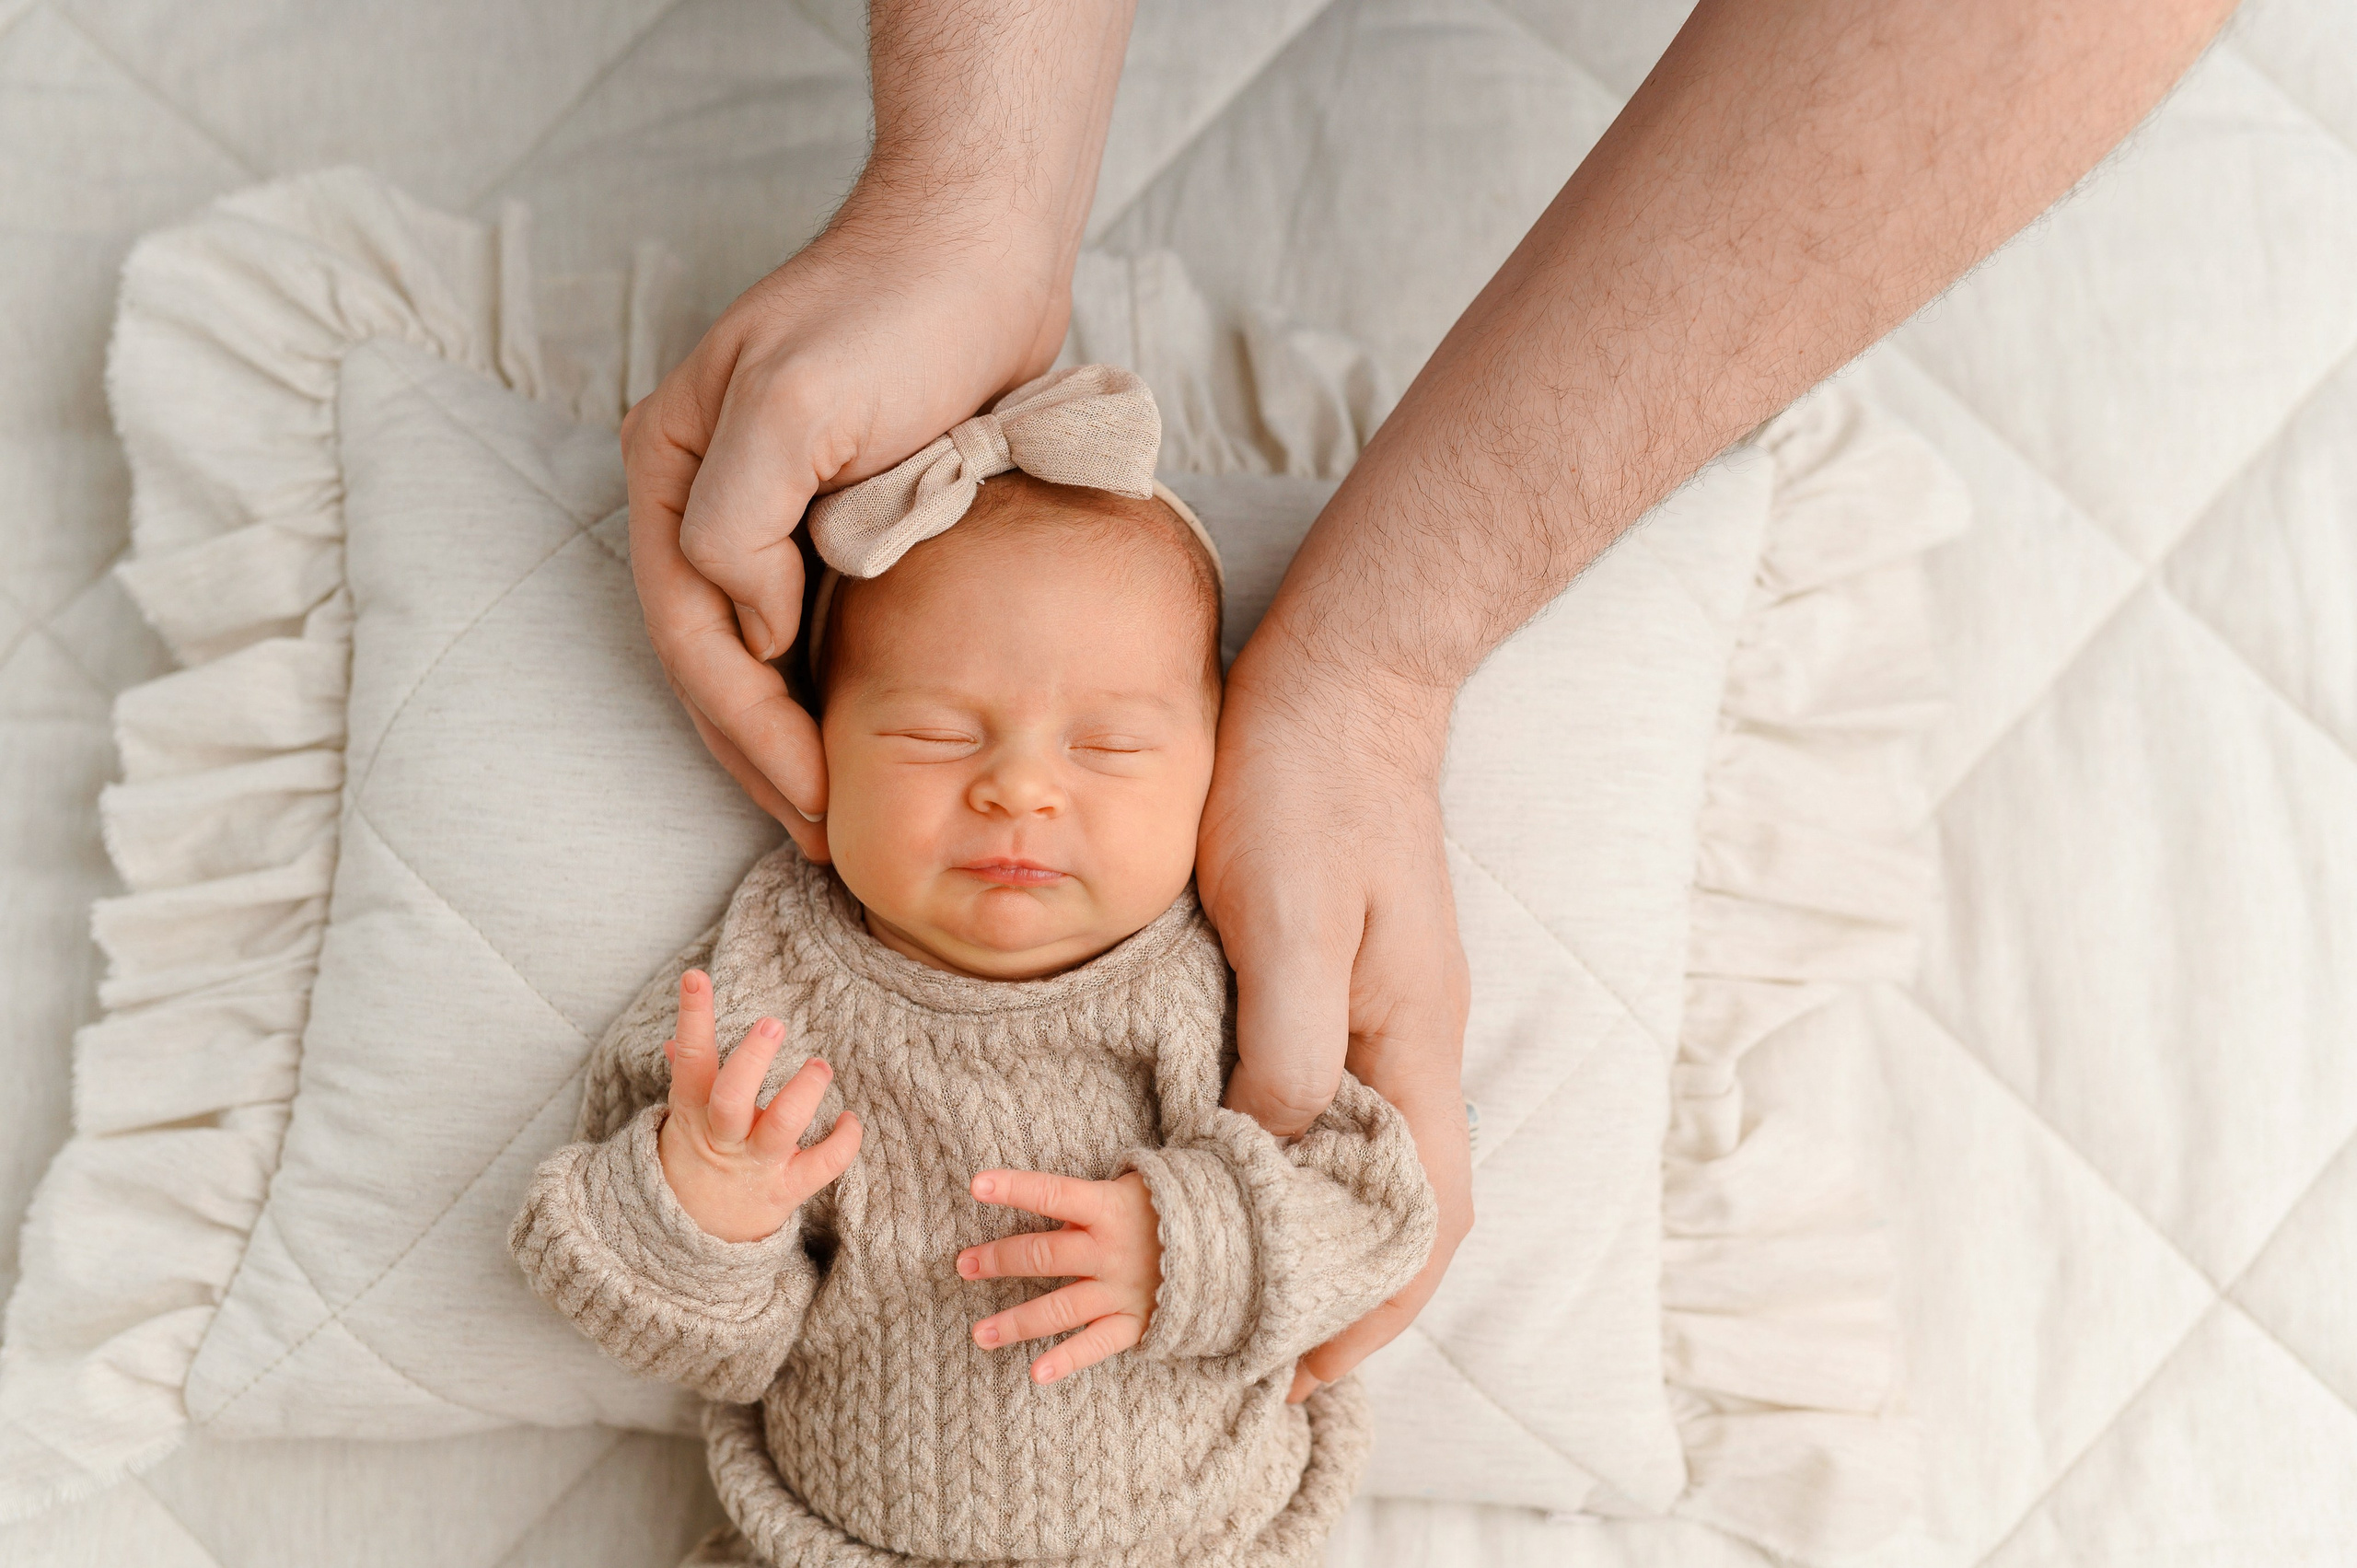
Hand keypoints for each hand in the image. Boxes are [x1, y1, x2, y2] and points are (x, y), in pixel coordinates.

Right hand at [623, 203, 1072, 855]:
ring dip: (791, 737)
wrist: (980, 252)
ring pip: (761, 654)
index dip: (748, 731)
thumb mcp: (797, 405)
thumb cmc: (893, 313)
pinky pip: (816, 627)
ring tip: (835, 814)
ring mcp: (772, 511)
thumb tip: (751, 627)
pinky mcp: (838, 518)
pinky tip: (865, 739)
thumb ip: (742, 523)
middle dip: (763, 756)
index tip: (813, 800)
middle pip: (716, 659)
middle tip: (822, 838)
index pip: (693, 635)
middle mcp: (709, 498)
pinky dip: (832, 691)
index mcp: (676, 473)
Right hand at [656, 969, 861, 1242]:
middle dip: (752, 1060)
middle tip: (773, 1023)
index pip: (690, 1058)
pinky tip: (850, 1119)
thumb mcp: (683, 1116)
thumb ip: (686, 1076)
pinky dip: (843, 1142)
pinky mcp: (787, 1189)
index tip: (696, 977)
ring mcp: (757, 1164)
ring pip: (781, 1128)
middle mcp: (724, 1136)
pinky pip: (821, 1166)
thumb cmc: (697, 1154)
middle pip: (731, 1097)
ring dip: (804, 1093)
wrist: (696, 1232)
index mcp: (693, 1110)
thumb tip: (673, 1041)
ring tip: (820, 1066)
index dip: (692, 1018)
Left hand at [957, 1169, 1163, 1384]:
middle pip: (1044, 1255)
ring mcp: (1121, 1290)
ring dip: (1015, 1322)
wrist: (1232, 1243)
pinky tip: (1035, 1373)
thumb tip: (1042, 1202)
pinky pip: (1096, 1344)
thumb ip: (1089, 1200)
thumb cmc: (1168, 1208)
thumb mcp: (1134, 1187)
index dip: (1014, 1188)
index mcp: (1108, 1208)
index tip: (975, 1185)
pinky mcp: (1135, 1322)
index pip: (1052, 1194)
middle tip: (963, 1265)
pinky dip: (1067, 1360)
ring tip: (980, 1334)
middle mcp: (1110, 1250)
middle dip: (999, 1259)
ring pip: (1058, 1308)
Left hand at [1196, 649, 1473, 1404]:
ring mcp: (1378, 1014)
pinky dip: (1288, 1163)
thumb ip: (1286, 1045)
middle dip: (1343, 1293)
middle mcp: (1408, 1043)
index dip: (1372, 1303)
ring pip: (1361, 1160)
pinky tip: (1232, 1177)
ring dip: (1313, 1236)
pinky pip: (1324, 1103)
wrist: (1338, 684)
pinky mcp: (1337, 984)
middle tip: (1256, 1361)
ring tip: (1238, 1298)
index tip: (1305, 1372)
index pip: (1421, 1214)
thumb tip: (1269, 1158)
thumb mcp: (1290, 918)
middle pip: (1399, 1206)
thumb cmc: (1308, 788)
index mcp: (1413, 1042)